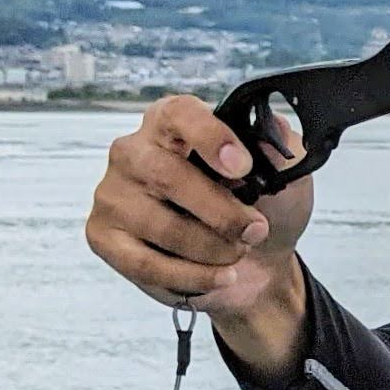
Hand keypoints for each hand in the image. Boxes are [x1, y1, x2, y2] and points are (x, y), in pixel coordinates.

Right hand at [85, 94, 313, 317]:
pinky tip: (220, 276)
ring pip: (162, 226)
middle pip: (167, 175)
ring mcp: (114, 195)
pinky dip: (193, 276)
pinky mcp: (104, 237)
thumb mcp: (285, 176)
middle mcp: (134, 152)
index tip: (242, 168)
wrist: (256, 264)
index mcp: (172, 122)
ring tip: (237, 252)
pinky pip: (147, 264)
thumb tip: (269, 137)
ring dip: (212, 248)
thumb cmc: (261, 208)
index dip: (210, 138)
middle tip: (255, 230)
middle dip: (220, 211)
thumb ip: (281, 150)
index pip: (180, 114)